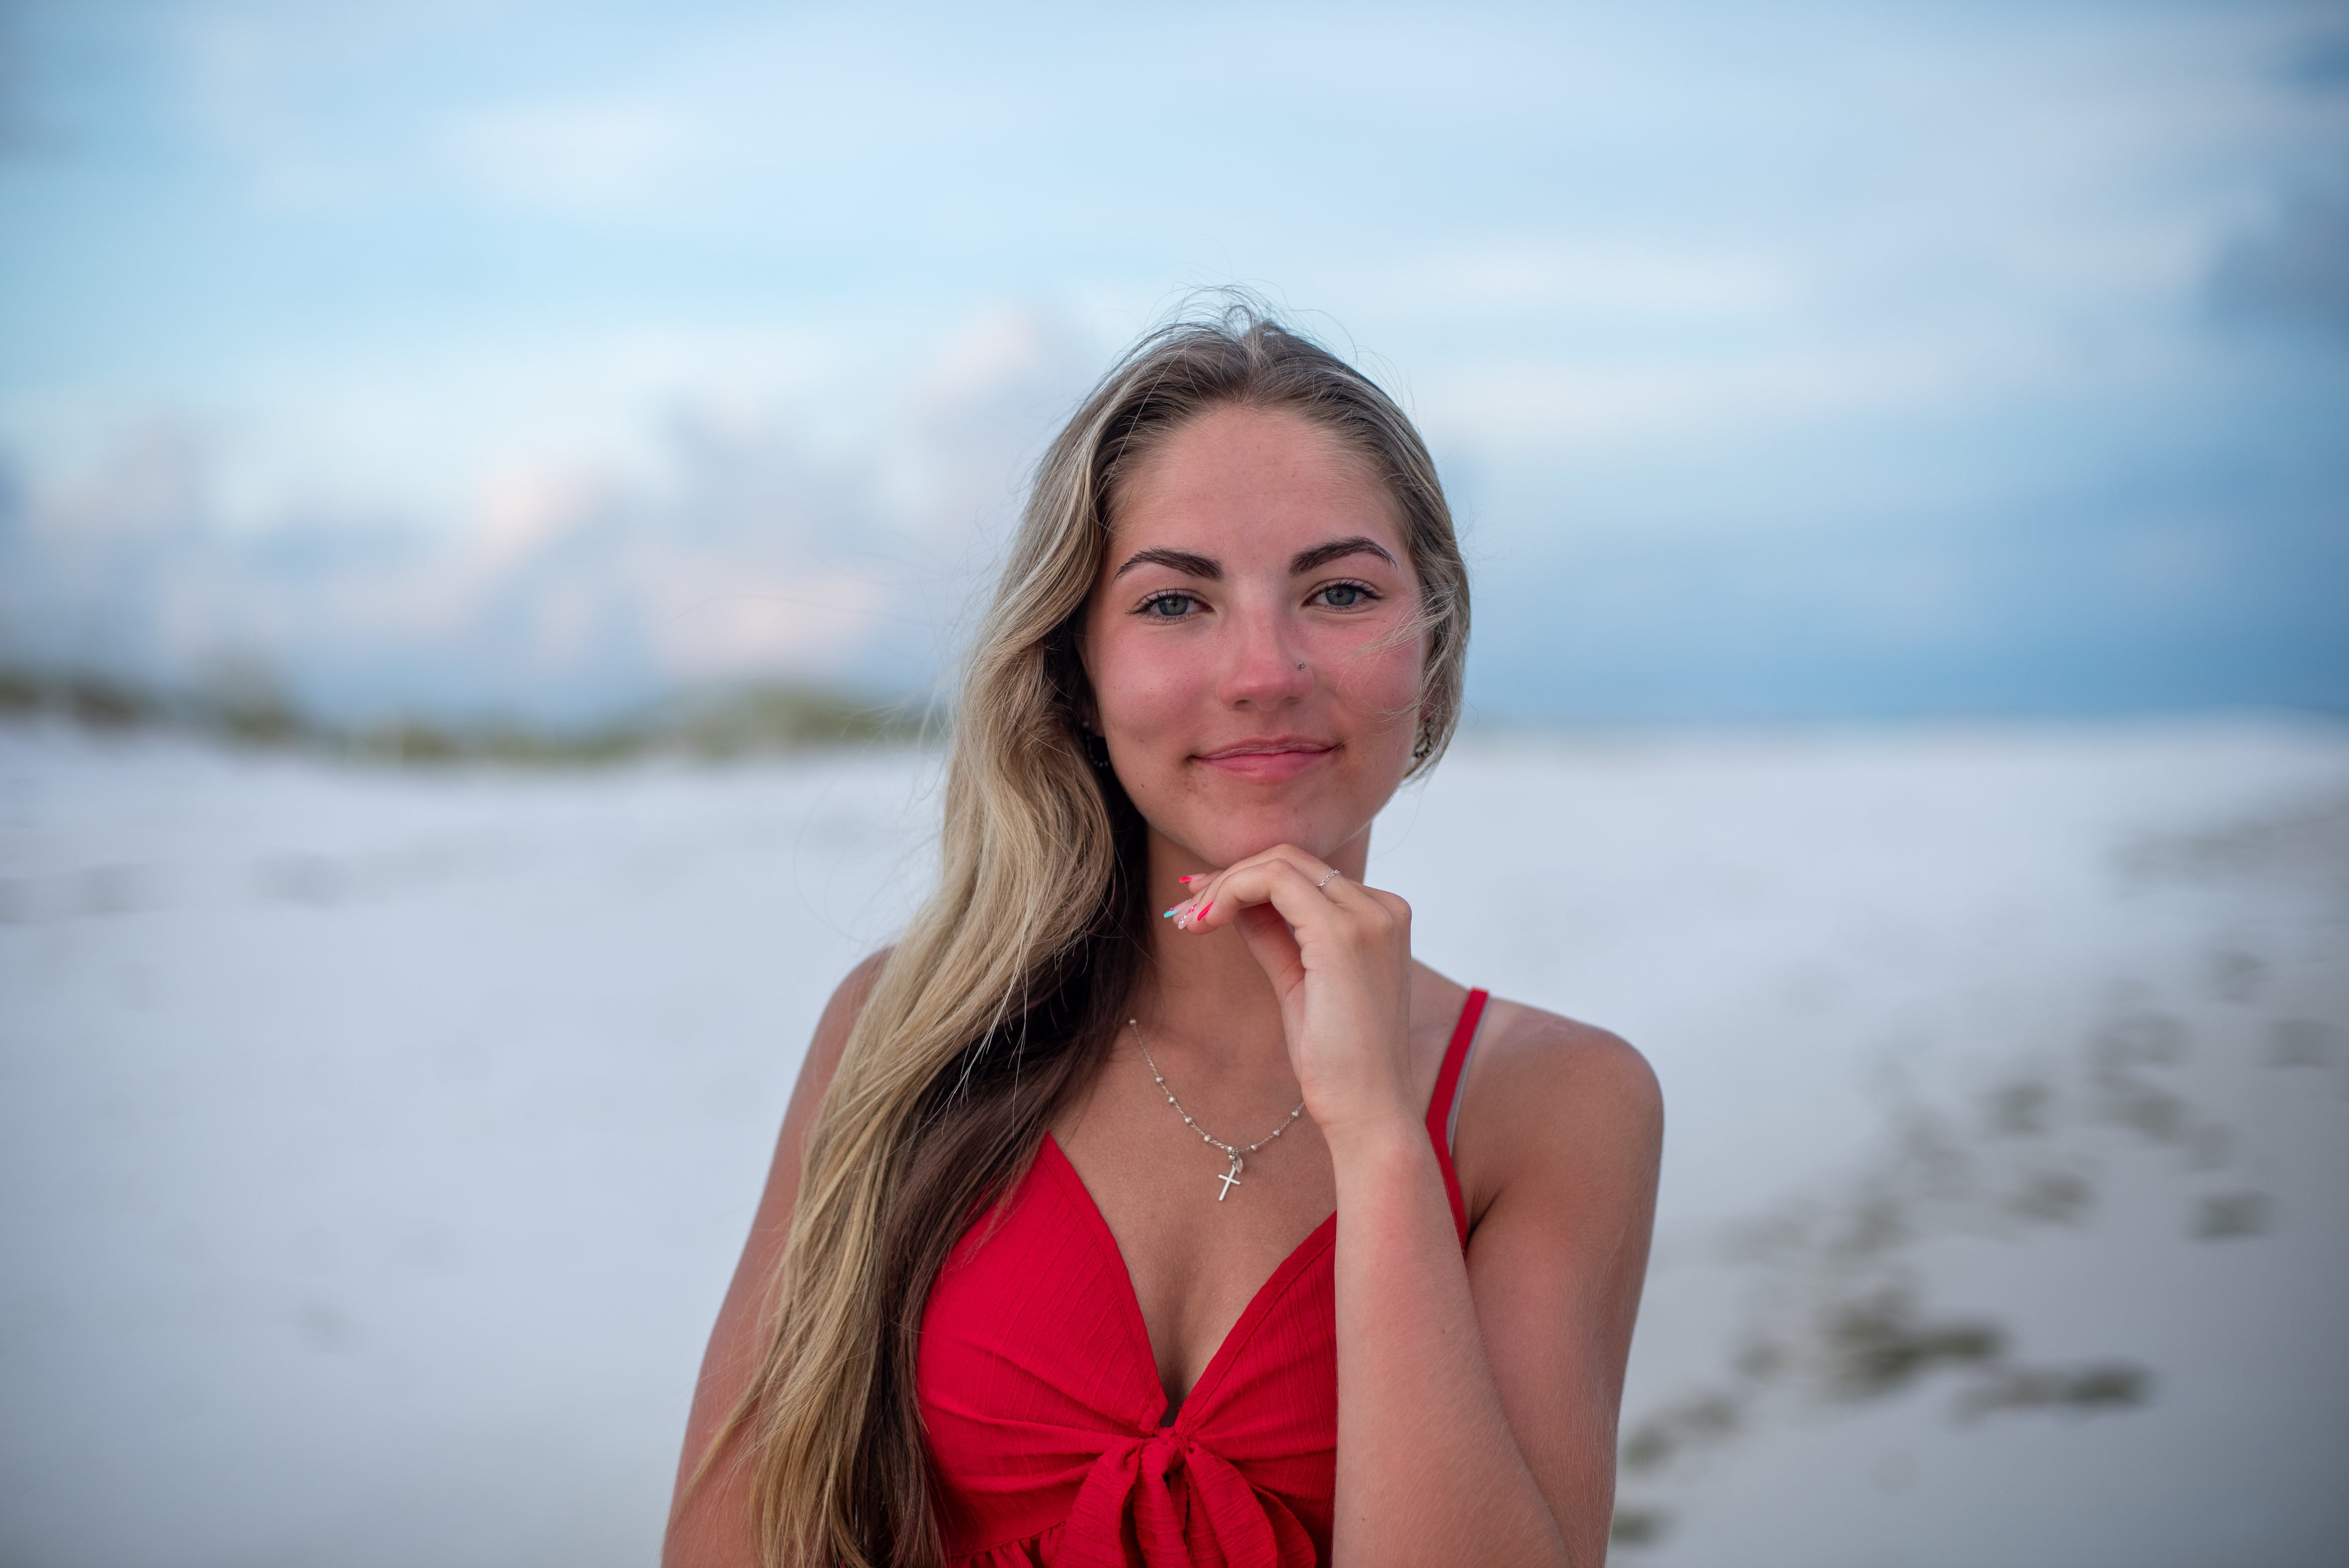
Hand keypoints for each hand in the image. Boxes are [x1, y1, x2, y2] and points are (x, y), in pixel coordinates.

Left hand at [1166, 846, 1416, 1144]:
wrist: (1367, 1112)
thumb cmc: (1337, 1060)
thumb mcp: (1299, 981)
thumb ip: (1275, 935)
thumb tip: (1234, 900)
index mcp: (1382, 918)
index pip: (1305, 875)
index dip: (1245, 881)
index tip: (1201, 905)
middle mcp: (1383, 908)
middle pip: (1290, 860)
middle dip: (1229, 878)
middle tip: (1186, 911)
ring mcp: (1367, 916)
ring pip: (1279, 863)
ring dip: (1224, 886)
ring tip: (1190, 921)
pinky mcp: (1341, 933)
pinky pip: (1273, 882)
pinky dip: (1230, 893)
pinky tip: (1205, 923)